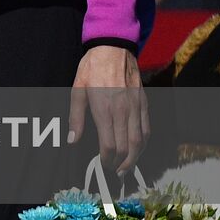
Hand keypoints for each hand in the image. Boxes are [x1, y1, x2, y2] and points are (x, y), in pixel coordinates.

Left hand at [69, 45, 148, 176]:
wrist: (114, 48)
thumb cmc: (92, 67)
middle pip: (126, 147)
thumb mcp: (77, 89)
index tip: (102, 165)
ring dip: (134, 158)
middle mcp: (123, 110)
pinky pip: (147, 129)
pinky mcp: (144, 103)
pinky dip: (144, 144)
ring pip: (140, 141)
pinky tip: (137, 150)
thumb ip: (76, 117)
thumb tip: (72, 140)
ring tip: (126, 168)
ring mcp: (136, 107)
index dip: (106, 160)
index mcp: (104, 108)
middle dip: (120, 164)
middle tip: (113, 171)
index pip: (109, 145)